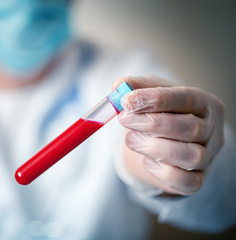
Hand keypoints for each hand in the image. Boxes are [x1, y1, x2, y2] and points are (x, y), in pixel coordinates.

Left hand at [114, 76, 224, 195]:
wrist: (164, 140)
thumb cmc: (159, 112)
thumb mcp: (148, 93)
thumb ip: (134, 86)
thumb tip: (119, 85)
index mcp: (204, 102)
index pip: (186, 98)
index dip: (155, 99)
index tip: (127, 101)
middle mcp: (212, 129)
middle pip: (190, 128)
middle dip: (151, 124)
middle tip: (124, 119)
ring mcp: (208, 156)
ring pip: (190, 156)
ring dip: (154, 148)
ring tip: (131, 139)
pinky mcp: (198, 179)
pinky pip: (186, 182)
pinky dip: (163, 173)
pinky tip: (146, 160)